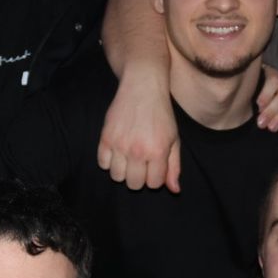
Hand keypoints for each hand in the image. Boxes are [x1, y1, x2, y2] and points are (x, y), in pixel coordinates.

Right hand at [97, 69, 180, 191]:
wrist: (143, 87)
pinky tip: (117, 151)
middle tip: (141, 162)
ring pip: (116, 176)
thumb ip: (174, 166)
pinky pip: (102, 164)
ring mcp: (119, 144)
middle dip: (139, 177)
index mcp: (158, 152)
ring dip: (123, 170)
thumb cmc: (161, 114)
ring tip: (128, 157)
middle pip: (133, 184)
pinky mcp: (105, 137)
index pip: (153, 184)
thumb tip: (174, 190)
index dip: (154, 177)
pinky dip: (109, 161)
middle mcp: (137, 150)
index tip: (154, 165)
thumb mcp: (175, 139)